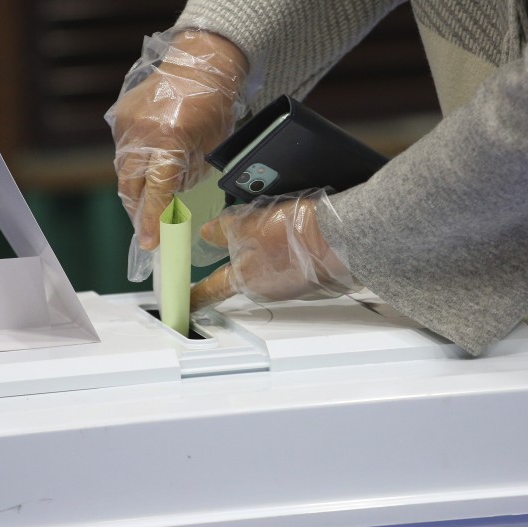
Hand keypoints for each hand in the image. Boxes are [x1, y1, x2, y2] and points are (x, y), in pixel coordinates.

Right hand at [106, 29, 248, 279]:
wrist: (200, 64)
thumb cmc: (214, 106)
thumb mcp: (210, 148)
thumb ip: (186, 175)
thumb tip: (169, 197)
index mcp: (170, 140)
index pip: (157, 190)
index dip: (153, 220)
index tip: (149, 243)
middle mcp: (142, 132)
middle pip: (131, 185)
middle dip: (138, 211)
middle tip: (147, 229)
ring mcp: (127, 123)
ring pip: (123, 170)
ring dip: (135, 189)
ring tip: (147, 202)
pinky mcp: (119, 116)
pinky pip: (123, 151)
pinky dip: (134, 165)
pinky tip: (146, 168)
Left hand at [190, 189, 360, 309]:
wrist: (342, 237)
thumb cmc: (295, 235)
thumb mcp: (247, 223)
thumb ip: (223, 230)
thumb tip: (207, 233)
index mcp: (246, 281)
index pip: (211, 291)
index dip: (195, 296)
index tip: (185, 302)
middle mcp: (268, 290)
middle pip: (245, 272)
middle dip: (243, 254)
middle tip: (247, 231)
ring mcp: (292, 285)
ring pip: (271, 265)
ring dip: (270, 248)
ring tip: (278, 224)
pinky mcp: (312, 276)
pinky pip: (293, 261)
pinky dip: (291, 247)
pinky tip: (298, 231)